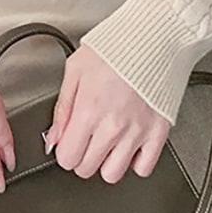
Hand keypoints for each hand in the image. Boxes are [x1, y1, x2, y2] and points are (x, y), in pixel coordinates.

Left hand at [44, 44, 170, 182]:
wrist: (151, 38)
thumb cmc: (113, 48)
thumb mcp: (75, 69)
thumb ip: (62, 108)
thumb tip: (53, 138)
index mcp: (88, 110)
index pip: (67, 158)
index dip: (65, 151)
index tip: (69, 142)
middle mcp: (112, 126)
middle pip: (88, 169)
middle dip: (83, 156)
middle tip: (88, 138)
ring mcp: (137, 133)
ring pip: (113, 174)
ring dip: (107, 161)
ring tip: (108, 142)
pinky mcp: (158, 134)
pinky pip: (144, 169)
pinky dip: (135, 161)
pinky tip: (129, 143)